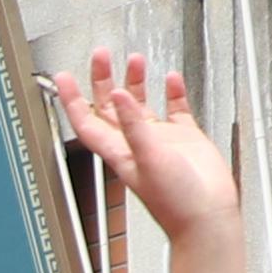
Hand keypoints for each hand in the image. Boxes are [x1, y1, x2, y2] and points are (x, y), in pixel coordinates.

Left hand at [47, 46, 246, 272]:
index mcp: (119, 151)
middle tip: (101, 55)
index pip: (87, 121)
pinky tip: (170, 78)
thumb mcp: (149, 158)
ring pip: (141, 105)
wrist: (208, 218)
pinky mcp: (185, 139)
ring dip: (135, 82)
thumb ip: (134, 125)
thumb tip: (119, 96)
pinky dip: (172, 93)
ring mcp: (159, 141)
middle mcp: (135, 144)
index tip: (63, 77)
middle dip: (104, 80)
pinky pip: (175, 110)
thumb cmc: (176, 202)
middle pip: (111, 106)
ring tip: (135, 59)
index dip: (73, 99)